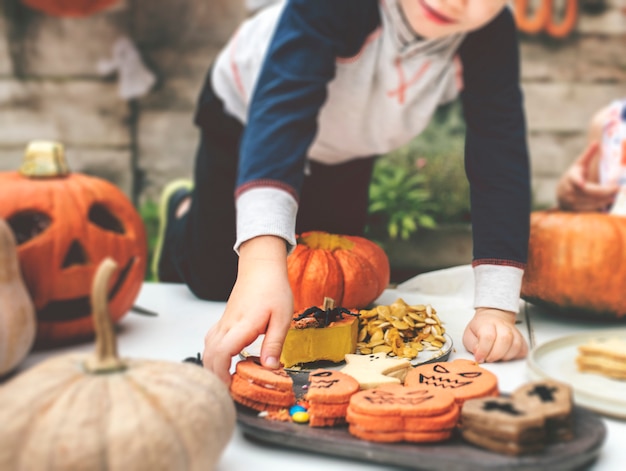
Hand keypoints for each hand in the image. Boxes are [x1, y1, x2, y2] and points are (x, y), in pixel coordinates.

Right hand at [202, 236, 292, 384]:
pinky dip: (212, 353)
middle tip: (228, 390)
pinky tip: (223, 360)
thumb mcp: (282, 318)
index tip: (229, 386)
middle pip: (210, 354)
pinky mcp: (224, 319)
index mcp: (243, 324)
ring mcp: (224, 321)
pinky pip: (211, 339)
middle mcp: (229, 324)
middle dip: (214, 375)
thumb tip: (270, 367)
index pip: (223, 352)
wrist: (261, 267)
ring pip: (207, 347)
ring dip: (212, 365)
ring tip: (225, 379)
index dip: (222, 372)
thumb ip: (274, 344)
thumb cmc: (274, 289)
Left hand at [462, 307, 527, 362]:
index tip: (479, 358)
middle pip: (504, 339)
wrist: (492, 318)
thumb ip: (472, 345)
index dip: (483, 350)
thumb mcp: (469, 335)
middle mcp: (502, 325)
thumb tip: (479, 354)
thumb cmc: (480, 328)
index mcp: (486, 323)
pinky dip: (516, 356)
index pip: (488, 336)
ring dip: (506, 356)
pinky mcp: (521, 338)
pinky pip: (523, 349)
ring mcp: (513, 331)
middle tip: (488, 359)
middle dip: (495, 354)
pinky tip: (506, 356)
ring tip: (497, 357)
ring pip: (516, 344)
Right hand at [557, 141, 618, 211]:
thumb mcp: (579, 165)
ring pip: (588, 201)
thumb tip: (596, 142)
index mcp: (570, 177)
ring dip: (603, 200)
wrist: (561, 193)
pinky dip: (598, 206)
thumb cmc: (573, 176)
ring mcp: (570, 201)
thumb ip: (588, 155)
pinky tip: (607, 203)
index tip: (581, 183)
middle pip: (587, 192)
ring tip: (614, 196)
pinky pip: (587, 209)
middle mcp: (568, 190)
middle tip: (616, 189)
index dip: (577, 182)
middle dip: (602, 191)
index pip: (573, 179)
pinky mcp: (573, 209)